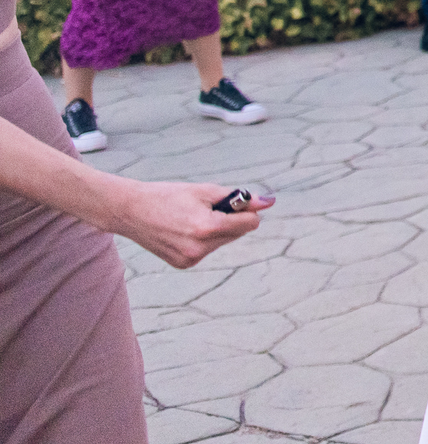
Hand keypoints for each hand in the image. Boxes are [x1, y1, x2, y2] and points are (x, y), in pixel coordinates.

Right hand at [104, 179, 270, 268]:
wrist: (131, 211)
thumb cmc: (170, 195)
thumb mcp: (206, 191)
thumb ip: (239, 198)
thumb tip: (268, 202)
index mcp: (206, 228)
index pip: (249, 224)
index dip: (247, 210)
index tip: (238, 202)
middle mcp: (199, 248)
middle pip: (238, 233)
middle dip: (232, 219)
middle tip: (208, 207)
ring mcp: (190, 259)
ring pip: (223, 242)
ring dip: (218, 229)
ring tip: (192, 217)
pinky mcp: (183, 264)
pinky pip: (207, 250)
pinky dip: (203, 239)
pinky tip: (184, 229)